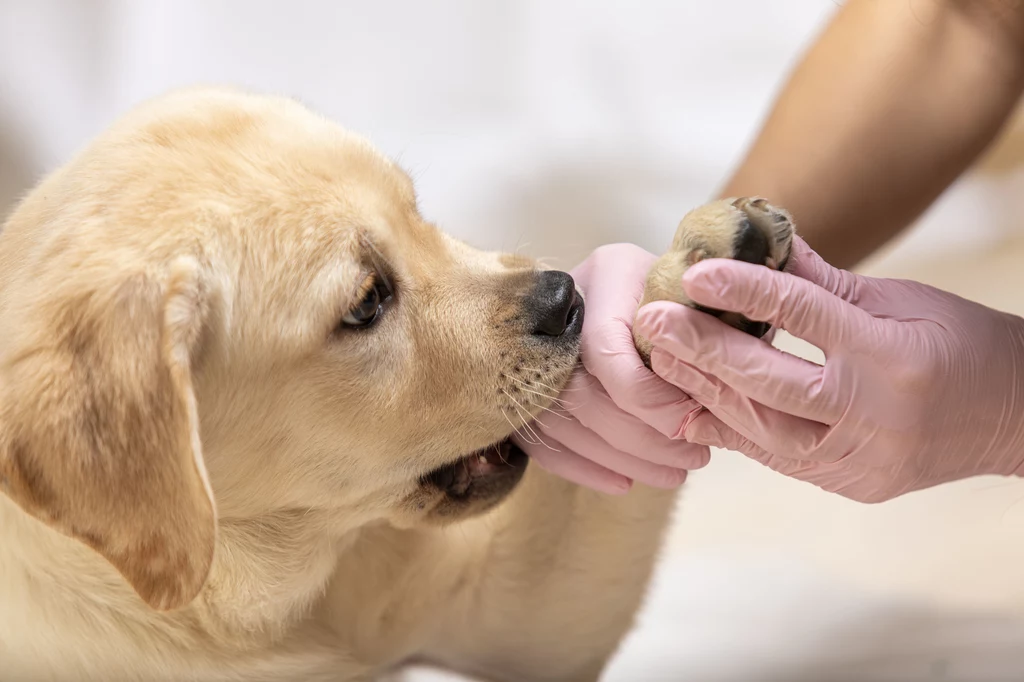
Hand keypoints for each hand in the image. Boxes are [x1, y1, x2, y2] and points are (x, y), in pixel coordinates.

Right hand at [518, 244, 709, 493]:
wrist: (668, 285)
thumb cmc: (697, 293)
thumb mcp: (708, 296)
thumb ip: (706, 333)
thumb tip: (708, 397)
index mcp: (608, 272)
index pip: (604, 347)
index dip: (646, 396)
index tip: (690, 422)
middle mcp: (562, 304)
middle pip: (579, 390)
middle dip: (638, 437)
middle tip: (691, 459)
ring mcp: (534, 343)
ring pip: (560, 419)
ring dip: (617, 458)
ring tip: (672, 476)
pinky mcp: (525, 382)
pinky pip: (540, 436)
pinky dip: (582, 465)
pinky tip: (623, 483)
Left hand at [634, 238, 1023, 502]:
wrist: (1019, 419)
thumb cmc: (962, 344)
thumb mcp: (901, 299)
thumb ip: (825, 280)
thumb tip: (761, 238)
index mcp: (892, 355)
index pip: (806, 316)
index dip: (747, 290)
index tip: (696, 271)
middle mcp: (873, 413)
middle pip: (770, 383)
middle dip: (704, 351)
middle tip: (652, 321)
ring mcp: (860, 458)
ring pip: (764, 430)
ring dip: (705, 393)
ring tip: (660, 360)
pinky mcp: (851, 483)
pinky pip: (776, 459)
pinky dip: (731, 432)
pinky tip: (688, 410)